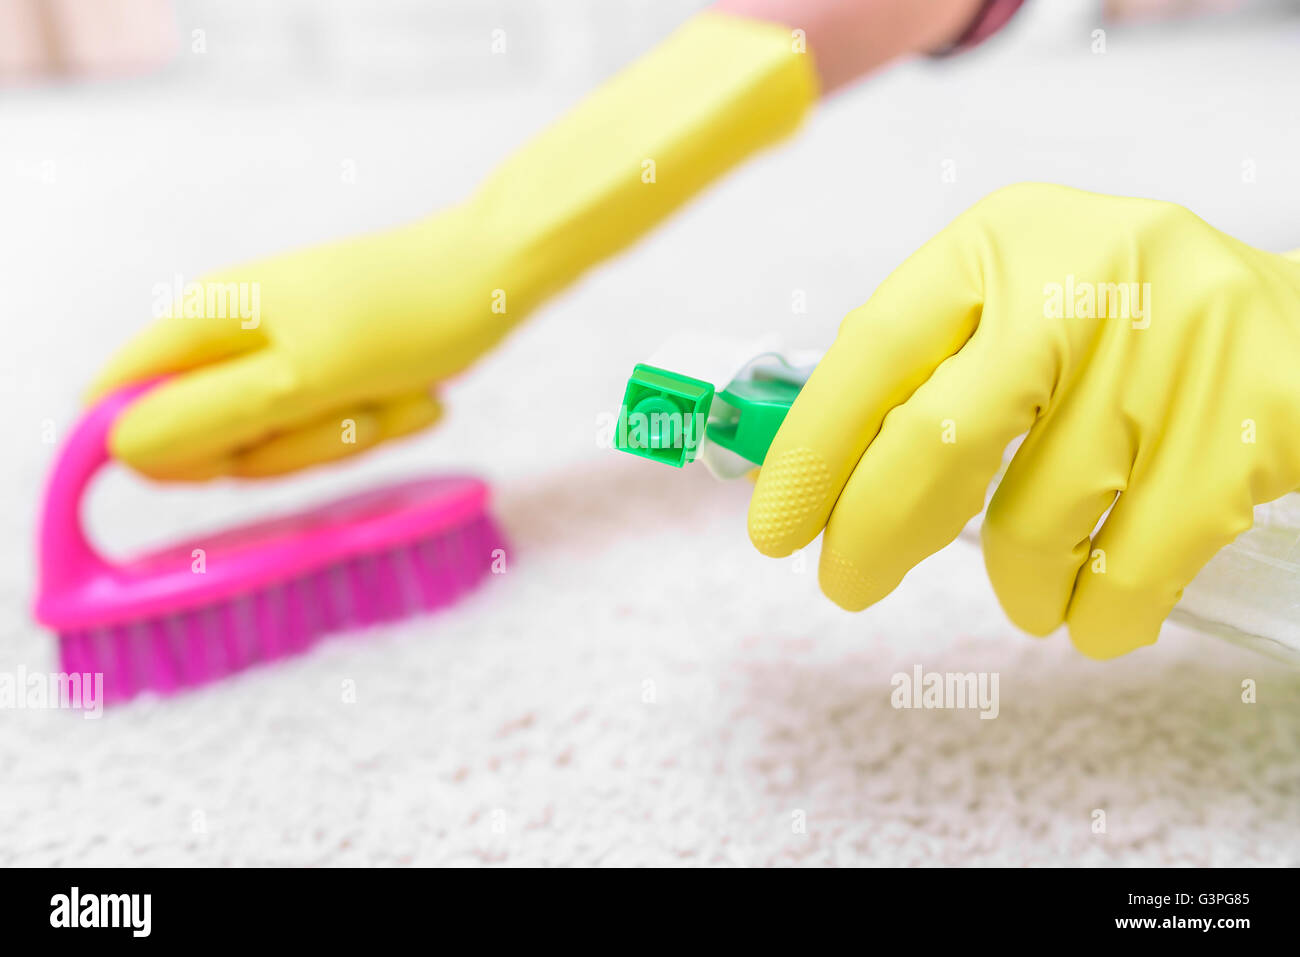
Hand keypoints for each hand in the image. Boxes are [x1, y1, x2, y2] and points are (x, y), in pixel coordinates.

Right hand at [89, 204, 511, 479]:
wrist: (500, 276)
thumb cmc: (410, 314)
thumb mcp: (308, 375)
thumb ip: (212, 413)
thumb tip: (119, 447)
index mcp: (202, 321)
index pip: (116, 406)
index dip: (162, 452)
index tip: (238, 455)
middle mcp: (231, 340)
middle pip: (207, 443)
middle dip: (285, 446)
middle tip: (343, 407)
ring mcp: (282, 359)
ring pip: (277, 448)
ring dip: (344, 437)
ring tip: (391, 390)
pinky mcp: (328, 376)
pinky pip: (329, 435)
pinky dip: (377, 426)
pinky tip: (417, 394)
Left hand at [747, 183, 1299, 657]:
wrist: (1292, 332)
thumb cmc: (1123, 336)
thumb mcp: (1017, 309)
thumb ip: (927, 370)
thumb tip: (810, 471)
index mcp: (1004, 240)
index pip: (874, 348)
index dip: (813, 451)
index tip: (776, 528)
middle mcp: (1085, 274)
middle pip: (937, 437)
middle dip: (874, 532)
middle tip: (849, 583)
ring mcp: (1175, 344)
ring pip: (1036, 521)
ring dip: (1018, 586)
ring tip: (1029, 592)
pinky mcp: (1253, 420)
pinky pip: (1133, 569)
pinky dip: (1099, 616)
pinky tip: (1096, 614)